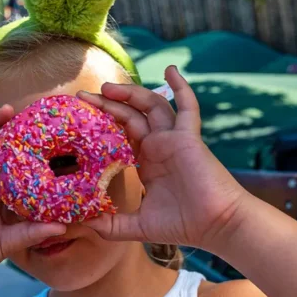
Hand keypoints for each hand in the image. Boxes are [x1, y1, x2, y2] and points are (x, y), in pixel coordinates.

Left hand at [78, 67, 245, 250]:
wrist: (216, 225)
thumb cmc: (183, 225)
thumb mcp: (138, 226)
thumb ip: (111, 226)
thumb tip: (84, 225)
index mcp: (147, 162)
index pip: (120, 135)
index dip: (102, 124)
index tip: (80, 116)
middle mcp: (158, 147)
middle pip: (130, 116)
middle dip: (107, 104)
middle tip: (84, 96)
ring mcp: (173, 139)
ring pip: (150, 106)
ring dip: (130, 93)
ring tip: (107, 87)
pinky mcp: (189, 137)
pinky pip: (187, 107)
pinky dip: (181, 87)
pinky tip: (171, 70)